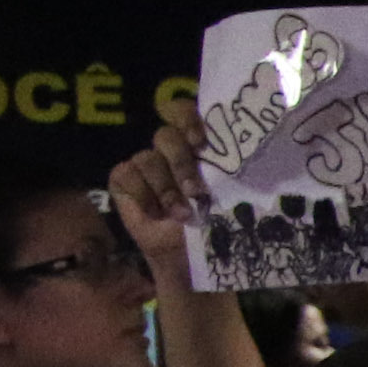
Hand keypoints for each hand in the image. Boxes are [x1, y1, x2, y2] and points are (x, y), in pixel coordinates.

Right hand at [107, 121, 217, 277]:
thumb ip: (226, 168)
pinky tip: (155, 213)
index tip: (200, 142)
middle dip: (181, 165)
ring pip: (147, 158)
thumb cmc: (215, 222)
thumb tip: (243, 153)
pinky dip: (142, 195)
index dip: (187, 119)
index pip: (183, 111)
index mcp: (197, 144)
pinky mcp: (124, 179)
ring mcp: (145, 163)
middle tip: (196, 191)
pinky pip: (126, 174)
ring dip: (165, 189)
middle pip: (166, 136)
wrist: (189, 254)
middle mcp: (170, 149)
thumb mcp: (228, 193)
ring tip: (181, 214)